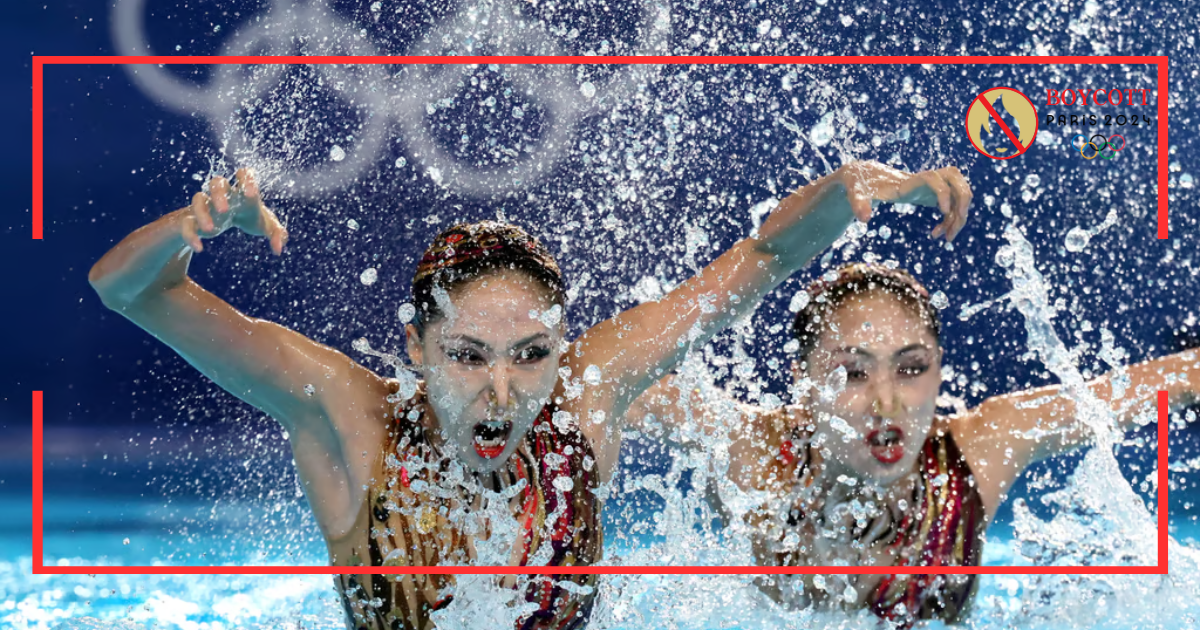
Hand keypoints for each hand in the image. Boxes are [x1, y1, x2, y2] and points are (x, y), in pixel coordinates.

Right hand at [181, 167, 288, 254]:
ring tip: (211, 230)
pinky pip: (187, 223)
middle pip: (217, 182)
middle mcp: (223, 194)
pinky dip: (190, 234)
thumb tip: (278, 249)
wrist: (225, 221)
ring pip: (198, 199)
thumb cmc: (249, 217)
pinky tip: (199, 248)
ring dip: (202, 212)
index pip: (244, 174)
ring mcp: (207, 205)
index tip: (251, 195)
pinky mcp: (194, 219)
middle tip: (225, 210)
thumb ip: (278, 235)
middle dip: (219, 193)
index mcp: (242, 191)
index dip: (246, 180)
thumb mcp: (267, 226)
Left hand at [832, 161, 971, 241]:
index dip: (943, 191)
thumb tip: (864, 219)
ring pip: (959, 192)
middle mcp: (923, 180)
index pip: (934, 177)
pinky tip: (937, 234)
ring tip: (946, 238)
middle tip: (953, 227)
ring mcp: (930, 186)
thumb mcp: (855, 191)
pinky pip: (952, 204)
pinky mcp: (930, 194)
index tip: (943, 211)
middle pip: (956, 179)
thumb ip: (858, 202)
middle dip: (962, 202)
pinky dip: (951, 219)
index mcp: (907, 180)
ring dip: (960, 214)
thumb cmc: (859, 182)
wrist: (864, 175)